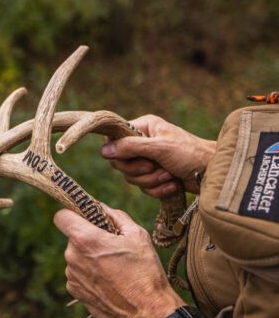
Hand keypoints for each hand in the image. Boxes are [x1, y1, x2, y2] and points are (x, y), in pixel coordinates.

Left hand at [53, 204, 185, 317]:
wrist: (147, 312)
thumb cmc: (145, 272)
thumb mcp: (137, 235)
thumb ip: (115, 216)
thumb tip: (101, 207)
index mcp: (85, 239)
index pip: (61, 217)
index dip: (71, 214)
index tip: (84, 218)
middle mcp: (72, 257)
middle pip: (72, 238)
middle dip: (88, 238)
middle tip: (111, 247)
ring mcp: (71, 276)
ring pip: (76, 257)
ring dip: (89, 258)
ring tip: (114, 268)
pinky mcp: (74, 291)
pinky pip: (78, 274)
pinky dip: (89, 274)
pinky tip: (109, 282)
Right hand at [100, 115, 215, 195]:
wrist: (214, 173)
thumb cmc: (191, 154)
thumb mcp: (159, 148)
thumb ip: (130, 147)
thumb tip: (103, 151)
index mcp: (143, 127)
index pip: (114, 138)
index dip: (118, 152)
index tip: (132, 157)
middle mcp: (143, 142)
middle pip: (120, 162)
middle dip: (138, 170)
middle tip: (154, 167)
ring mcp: (148, 160)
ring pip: (131, 177)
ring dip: (151, 180)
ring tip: (169, 175)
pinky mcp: (155, 176)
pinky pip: (143, 187)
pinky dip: (157, 189)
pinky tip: (172, 184)